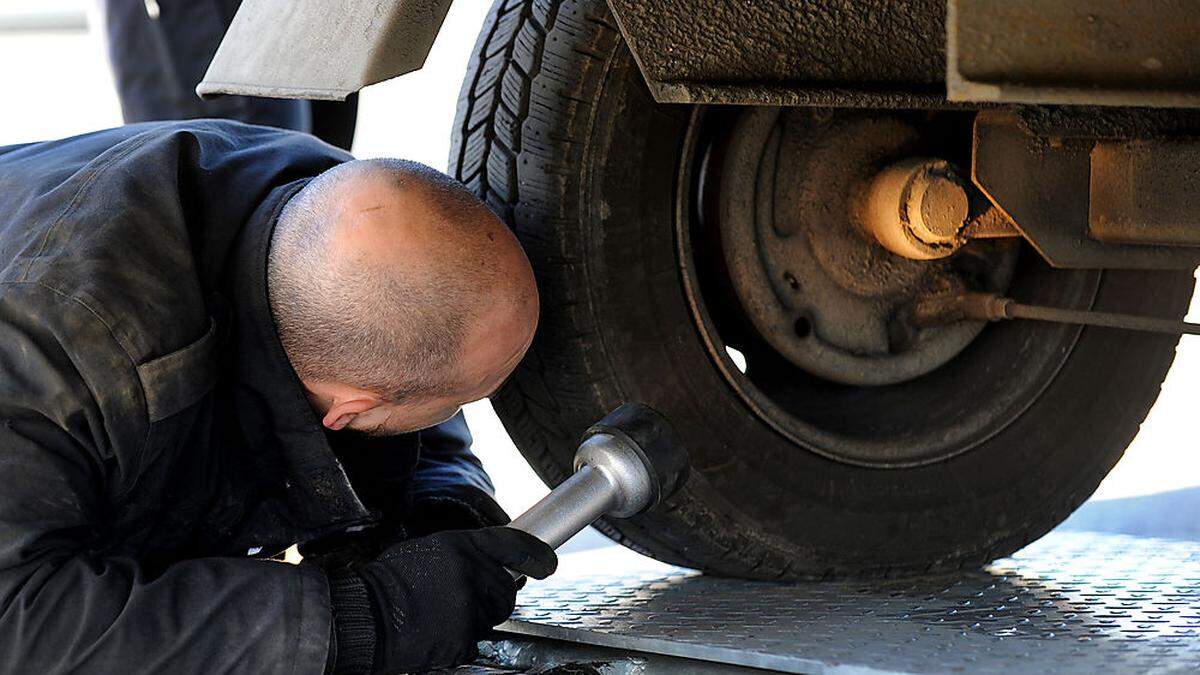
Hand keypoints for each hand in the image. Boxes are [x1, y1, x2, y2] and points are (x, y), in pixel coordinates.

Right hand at [356, 527, 556, 671]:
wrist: (365, 615)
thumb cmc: (391, 583)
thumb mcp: (430, 551)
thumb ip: (464, 555)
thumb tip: (490, 564)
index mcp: (461, 546)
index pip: (512, 545)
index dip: (535, 555)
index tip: (548, 564)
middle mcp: (470, 572)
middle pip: (506, 589)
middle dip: (493, 597)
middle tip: (461, 602)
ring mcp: (468, 606)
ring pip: (493, 616)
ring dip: (476, 618)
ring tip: (441, 615)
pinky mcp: (463, 637)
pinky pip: (476, 640)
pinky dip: (460, 640)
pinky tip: (436, 632)